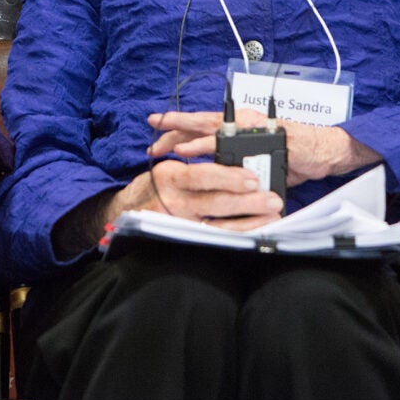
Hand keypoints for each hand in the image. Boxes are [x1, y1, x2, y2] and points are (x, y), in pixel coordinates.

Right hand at [106, 160, 283, 229]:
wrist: (127, 210)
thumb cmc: (154, 186)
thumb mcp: (168, 169)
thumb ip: (195, 167)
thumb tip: (234, 161)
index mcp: (170, 176)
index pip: (201, 176)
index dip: (228, 177)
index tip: (252, 178)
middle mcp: (173, 201)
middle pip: (213, 202)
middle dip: (247, 202)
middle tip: (272, 199)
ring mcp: (179, 223)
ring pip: (218, 224)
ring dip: (248, 220)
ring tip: (272, 215)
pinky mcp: (184, 237)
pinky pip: (215, 238)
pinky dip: (237, 234)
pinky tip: (255, 230)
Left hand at [146, 110, 380, 185]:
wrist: (320, 151)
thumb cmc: (293, 154)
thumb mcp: (259, 158)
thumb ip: (238, 162)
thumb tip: (220, 173)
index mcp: (238, 126)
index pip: (203, 125)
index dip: (179, 128)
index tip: (157, 131)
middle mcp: (239, 123)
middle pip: (198, 122)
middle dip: (172, 126)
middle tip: (150, 129)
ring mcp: (245, 128)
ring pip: (206, 129)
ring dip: (182, 136)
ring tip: (162, 144)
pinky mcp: (253, 137)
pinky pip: (223, 143)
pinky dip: (204, 146)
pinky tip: (188, 151)